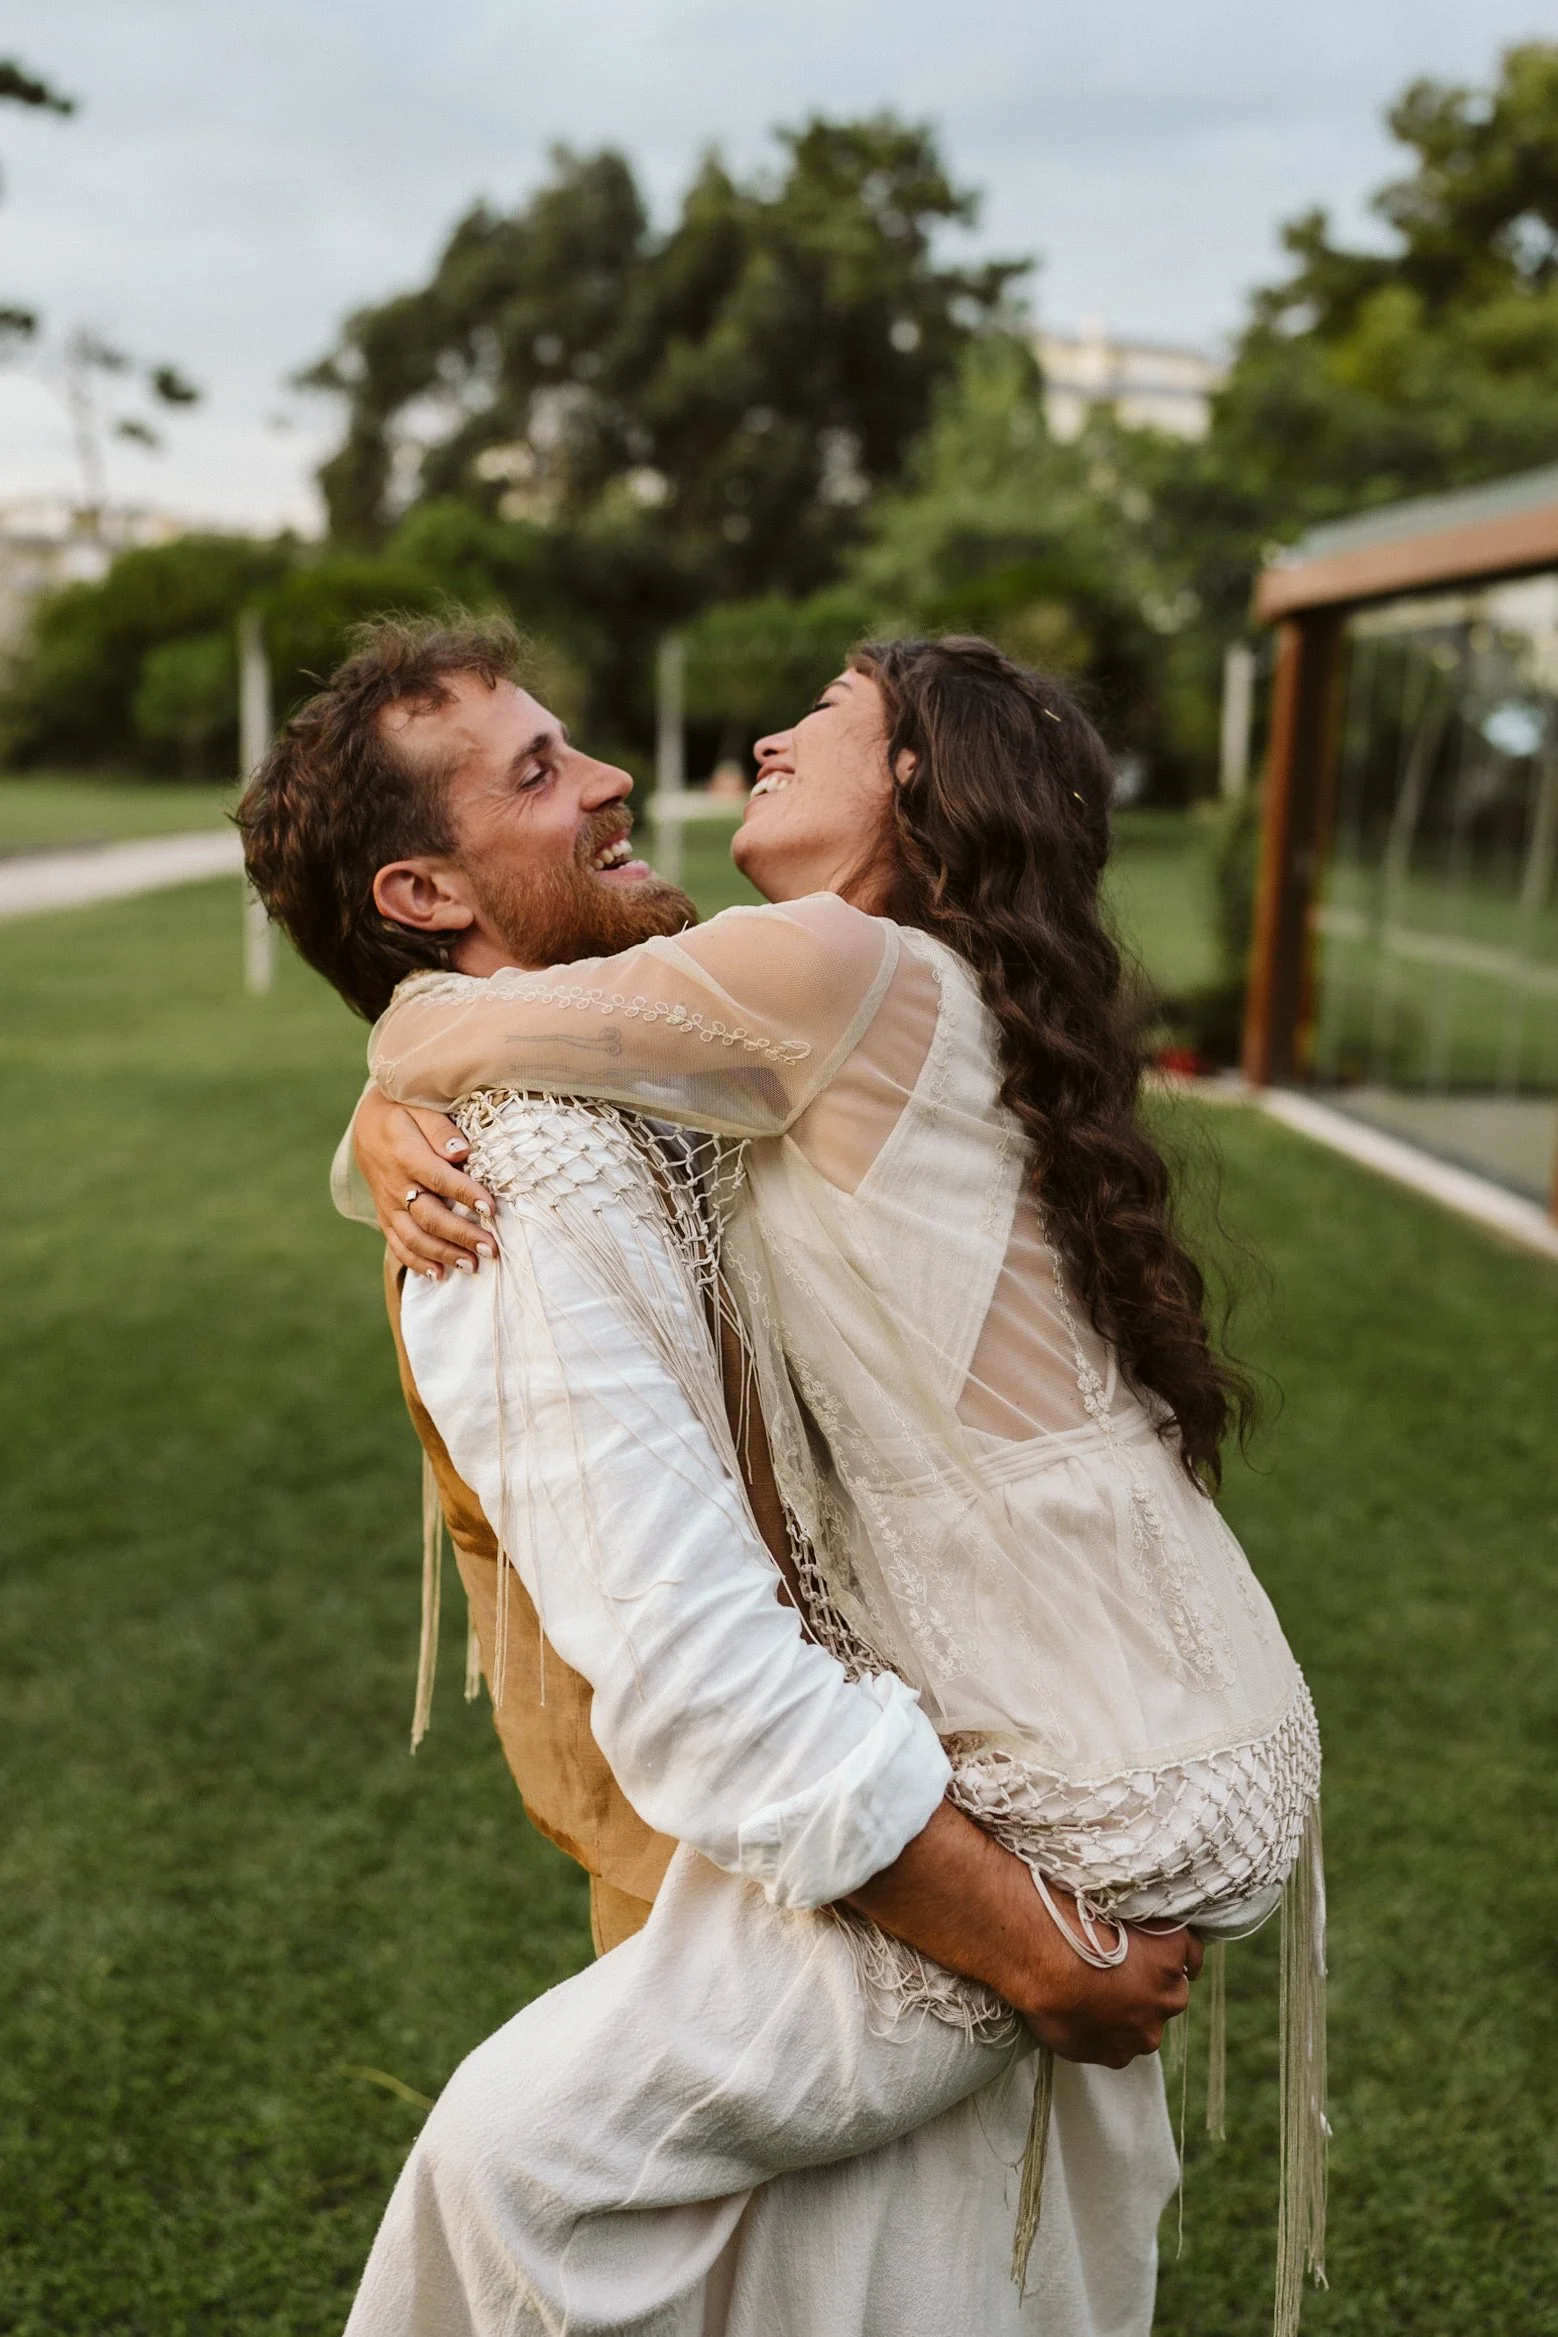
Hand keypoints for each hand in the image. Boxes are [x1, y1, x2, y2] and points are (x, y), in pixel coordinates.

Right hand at [354, 1086, 496, 1279]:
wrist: (366, 1122)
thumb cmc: (403, 1110)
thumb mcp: (420, 1107)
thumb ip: (440, 1130)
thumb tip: (462, 1152)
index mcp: (406, 1155)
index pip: (440, 1179)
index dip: (466, 1194)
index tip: (491, 1208)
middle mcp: (396, 1184)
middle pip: (429, 1215)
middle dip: (461, 1235)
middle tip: (491, 1249)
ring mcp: (389, 1204)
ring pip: (413, 1236)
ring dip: (443, 1254)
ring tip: (471, 1265)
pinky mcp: (385, 1215)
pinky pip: (398, 1243)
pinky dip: (416, 1262)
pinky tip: (439, 1275)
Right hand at [844, 1801, 1200, 2068]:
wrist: (1038, 1951)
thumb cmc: (1068, 1902)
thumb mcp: (1107, 1875)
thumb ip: (1125, 1874)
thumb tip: (1128, 1839)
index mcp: (1175, 1950)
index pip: (1190, 1953)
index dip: (1168, 1946)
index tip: (1146, 1940)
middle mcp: (1168, 1994)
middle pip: (1169, 1991)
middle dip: (1148, 1981)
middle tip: (1111, 1964)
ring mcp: (1140, 2029)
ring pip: (1141, 2023)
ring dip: (1125, 2011)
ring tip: (1089, 1992)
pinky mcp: (1110, 2053)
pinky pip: (1111, 2047)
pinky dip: (1098, 2035)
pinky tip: (1074, 2014)